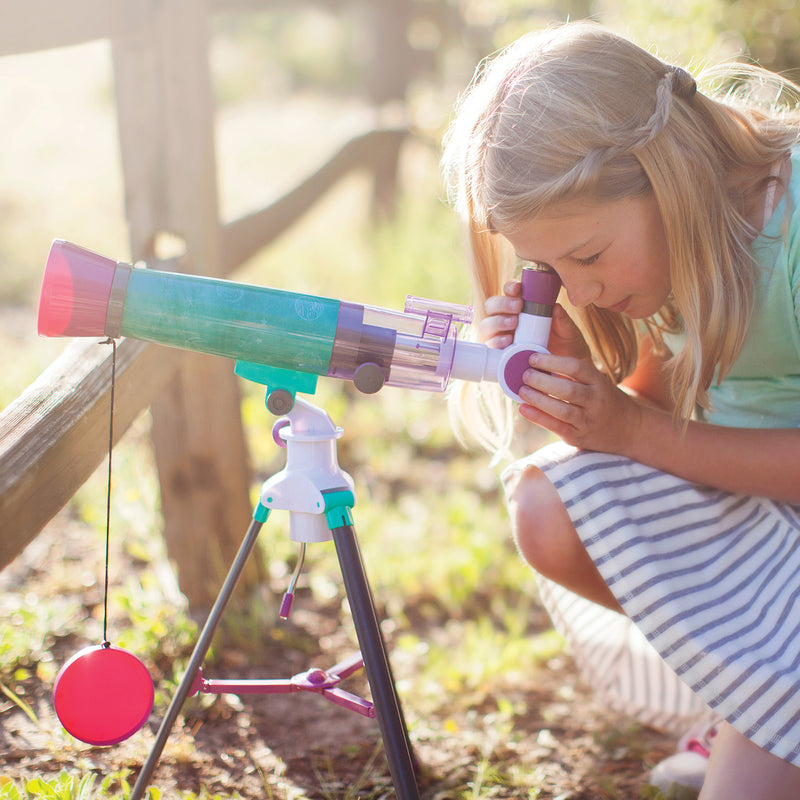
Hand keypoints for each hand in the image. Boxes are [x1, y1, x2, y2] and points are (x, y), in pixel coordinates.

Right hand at [479, 280, 591, 360]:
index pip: (510, 292)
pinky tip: (507, 342)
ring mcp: (501, 336)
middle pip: (492, 306)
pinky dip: (496, 342)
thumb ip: (562, 320)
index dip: (510, 287)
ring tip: (513, 324)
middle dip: (502, 304)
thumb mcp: (569, 331)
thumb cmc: (567, 345)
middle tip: (518, 307)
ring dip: (497, 321)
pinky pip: (490, 346)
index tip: (518, 289)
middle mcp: (508, 320)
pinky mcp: (499, 353)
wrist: (567, 371)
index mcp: (523, 308)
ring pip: (487, 325)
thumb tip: (555, 307)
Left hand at [518, 351, 642, 453]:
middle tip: (525, 374)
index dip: (552, 361)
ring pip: (562, 410)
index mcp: (599, 382)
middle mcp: (596, 401)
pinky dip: (538, 417)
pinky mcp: (578, 437)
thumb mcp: (597, 381)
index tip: (533, 358)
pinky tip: (523, 408)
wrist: (629, 429)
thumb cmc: (605, 399)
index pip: (576, 368)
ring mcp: (588, 420)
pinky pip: (556, 427)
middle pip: (568, 389)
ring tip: (522, 390)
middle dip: (543, 381)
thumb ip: (574, 374)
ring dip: (539, 400)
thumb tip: (538, 364)